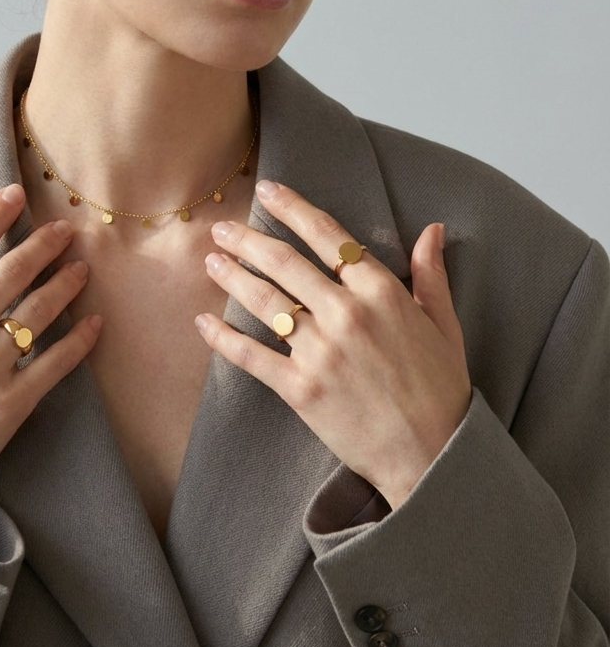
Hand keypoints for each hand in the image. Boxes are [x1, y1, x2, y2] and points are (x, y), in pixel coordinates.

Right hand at [0, 182, 100, 548]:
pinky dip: (78, 342)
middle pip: (10, 275)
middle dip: (42, 245)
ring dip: (65, 285)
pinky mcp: (9, 406)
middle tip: (66, 228)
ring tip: (83, 268)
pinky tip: (94, 323)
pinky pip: (53, 365)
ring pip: (37, 313)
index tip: (15, 194)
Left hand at [196, 180, 470, 508]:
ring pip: (264, 301)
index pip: (329, 236)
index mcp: (383, 292)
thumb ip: (430, 274)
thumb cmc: (442, 389)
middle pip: (285, 263)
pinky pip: (251, 356)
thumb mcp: (444, 325)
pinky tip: (203, 322)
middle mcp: (347, 313)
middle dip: (247, 240)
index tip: (267, 190)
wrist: (434, 456)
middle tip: (221, 228)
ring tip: (210, 261)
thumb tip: (431, 229)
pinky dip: (223, 338)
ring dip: (232, 277)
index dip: (293, 208)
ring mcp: (321, 351)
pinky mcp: (301, 389)